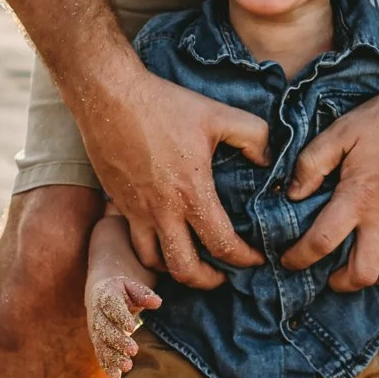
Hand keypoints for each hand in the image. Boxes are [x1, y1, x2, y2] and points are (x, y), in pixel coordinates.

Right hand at [79, 67, 269, 289]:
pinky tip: (164, 239)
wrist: (109, 96)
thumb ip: (254, 137)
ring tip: (193, 261)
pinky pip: (134, 241)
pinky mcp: (119, 203)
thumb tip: (269, 162)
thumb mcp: (218, 115)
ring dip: (176, 270)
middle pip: (185, 270)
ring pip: (154, 263)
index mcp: (192, 194)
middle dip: (208, 281)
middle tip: (222, 274)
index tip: (255, 259)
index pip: (222, 246)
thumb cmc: (164, 104)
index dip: (244, 259)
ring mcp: (137, 211)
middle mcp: (163, 211)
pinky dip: (151, 252)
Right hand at [85, 267, 160, 377]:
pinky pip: (101, 354)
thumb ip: (143, 293)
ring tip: (127, 367)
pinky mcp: (98, 342)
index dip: (120, 317)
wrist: (99, 295)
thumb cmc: (121, 290)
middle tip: (134, 350)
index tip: (132, 327)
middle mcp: (97, 315)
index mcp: (105, 296)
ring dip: (113, 357)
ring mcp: (96, 330)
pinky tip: (116, 377)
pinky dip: (107, 366)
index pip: (111, 306)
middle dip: (118, 341)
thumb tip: (157, 302)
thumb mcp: (131, 286)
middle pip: (105, 329)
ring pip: (102, 345)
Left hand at [280, 77, 378, 290]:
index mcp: (358, 198)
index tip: (287, 260)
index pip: (321, 244)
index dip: (299, 258)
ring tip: (355, 265)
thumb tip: (292, 194)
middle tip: (326, 274)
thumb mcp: (341, 131)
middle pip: (362, 274)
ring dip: (370, 275)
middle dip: (339, 283)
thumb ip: (311, 164)